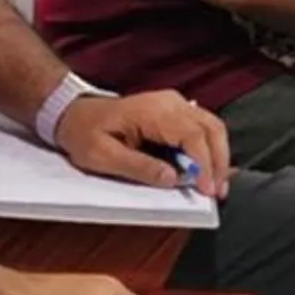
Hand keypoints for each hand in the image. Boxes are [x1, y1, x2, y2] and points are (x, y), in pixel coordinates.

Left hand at [58, 86, 230, 200]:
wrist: (74, 113)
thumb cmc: (84, 133)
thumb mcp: (102, 156)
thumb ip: (139, 167)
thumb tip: (173, 178)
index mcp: (152, 111)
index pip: (192, 135)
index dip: (204, 164)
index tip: (207, 189)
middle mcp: (169, 102)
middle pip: (210, 128)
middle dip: (220, 161)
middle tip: (218, 192)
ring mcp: (174, 104)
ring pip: (211, 126)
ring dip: (218, 156)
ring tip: (215, 185)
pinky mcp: (174, 111)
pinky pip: (202, 127)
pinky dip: (210, 149)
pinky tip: (207, 170)